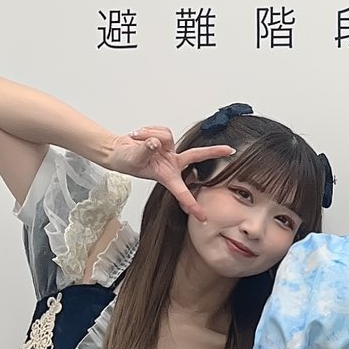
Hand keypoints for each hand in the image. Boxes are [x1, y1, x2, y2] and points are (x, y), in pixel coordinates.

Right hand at [106, 127, 234, 221]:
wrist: (118, 151)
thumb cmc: (126, 161)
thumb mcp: (133, 159)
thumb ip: (145, 151)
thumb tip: (154, 142)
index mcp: (167, 176)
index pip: (182, 192)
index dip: (192, 205)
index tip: (203, 217)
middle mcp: (172, 163)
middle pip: (196, 155)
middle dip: (213, 152)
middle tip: (230, 150)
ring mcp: (170, 151)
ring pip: (166, 136)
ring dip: (147, 136)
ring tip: (137, 142)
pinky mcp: (166, 140)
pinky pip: (160, 130)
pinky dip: (147, 131)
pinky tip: (139, 137)